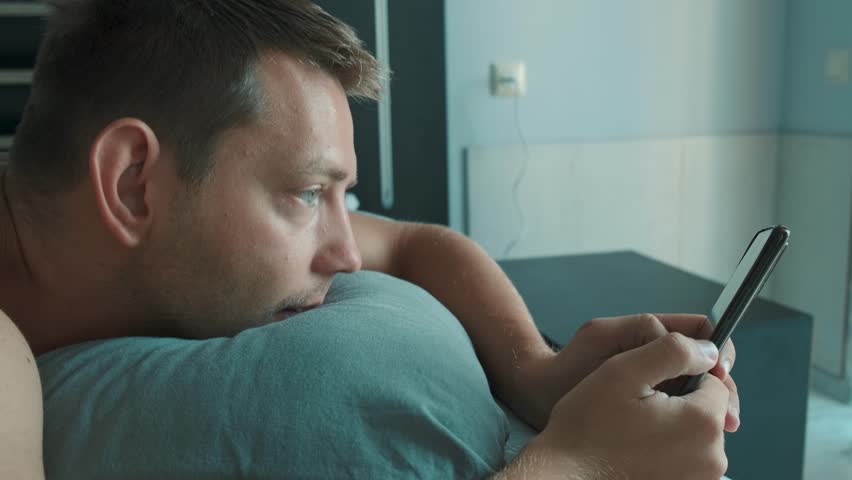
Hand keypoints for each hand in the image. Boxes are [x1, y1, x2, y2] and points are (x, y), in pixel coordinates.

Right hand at [532, 333, 729, 479]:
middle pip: (709, 409)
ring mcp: (700, 479)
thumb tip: (710, 351)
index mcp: (703, 422)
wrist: (567, 476)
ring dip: (674, 425)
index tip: (649, 382)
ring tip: (634, 428)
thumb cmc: (589, 426)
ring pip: (697, 434)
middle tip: (637, 406)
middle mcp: (713, 457)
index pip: (715, 380)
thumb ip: (673, 350)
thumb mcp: (623, 370)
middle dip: (681, 400)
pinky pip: (686, 458)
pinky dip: (667, 450)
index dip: (682, 372)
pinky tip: (636, 448)